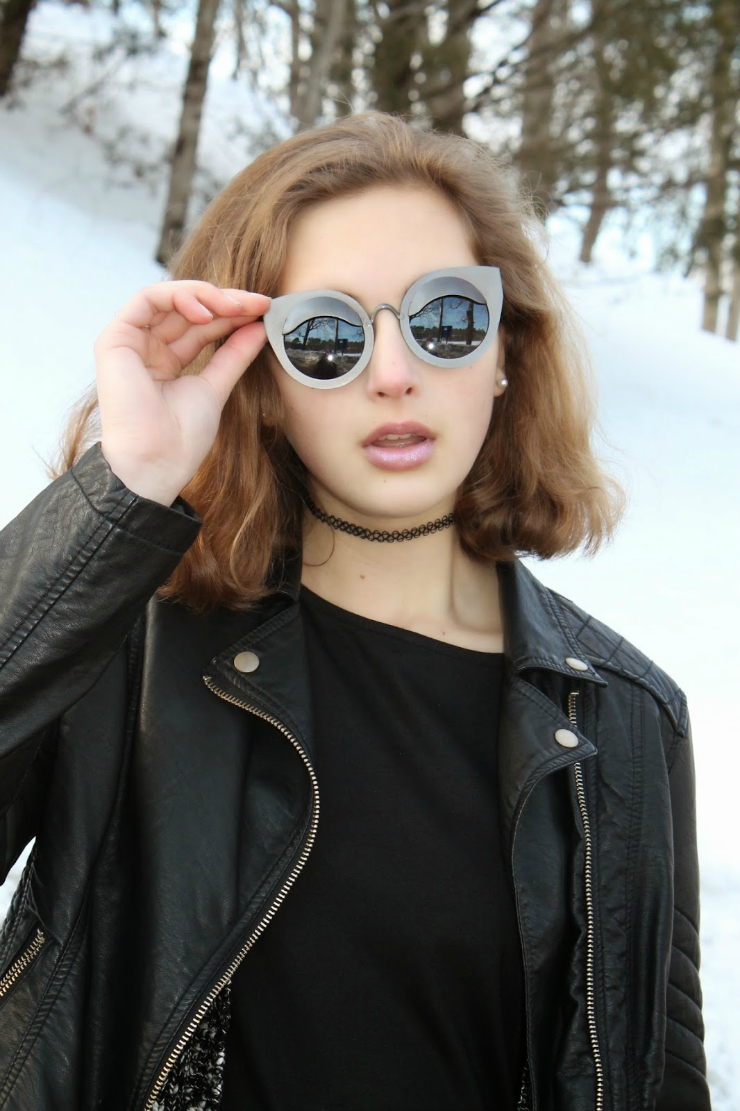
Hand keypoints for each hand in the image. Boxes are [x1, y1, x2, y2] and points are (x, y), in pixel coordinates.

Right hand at [94, 279, 271, 503]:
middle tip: (259, 304)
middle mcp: (147, 349)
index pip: (202, 327)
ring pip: (169, 299)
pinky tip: (207, 311)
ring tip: (236, 307)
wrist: (157, 462)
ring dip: (206, 296)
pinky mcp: (115, 339)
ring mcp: (130, 343)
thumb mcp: (216, 387)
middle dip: (226, 302)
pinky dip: (178, 296)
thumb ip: (234, 355)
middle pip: (189, 311)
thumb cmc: (182, 438)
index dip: (232, 315)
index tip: (263, 311)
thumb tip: (258, 326)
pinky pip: (146, 299)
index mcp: (168, 362)